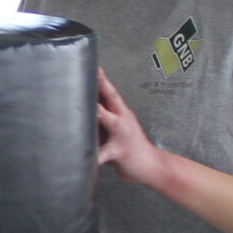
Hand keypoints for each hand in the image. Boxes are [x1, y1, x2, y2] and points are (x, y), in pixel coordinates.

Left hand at [95, 70, 165, 185]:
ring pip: (111, 122)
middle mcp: (123, 120)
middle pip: (112, 99)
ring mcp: (122, 135)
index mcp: (121, 112)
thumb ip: (102, 117)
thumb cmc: (128, 146)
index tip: (93, 66)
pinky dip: (96, 155)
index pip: (110, 92)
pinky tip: (87, 156)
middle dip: (103, 86)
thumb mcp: (116, 127)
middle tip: (94, 74)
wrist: (151, 166)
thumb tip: (81, 105)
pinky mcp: (120, 152)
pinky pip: (106, 154)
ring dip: (101, 114)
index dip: (102, 78)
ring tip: (92, 109)